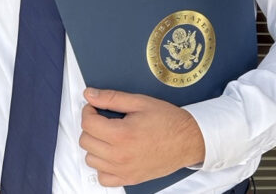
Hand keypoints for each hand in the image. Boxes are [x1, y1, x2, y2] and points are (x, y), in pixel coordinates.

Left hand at [79, 88, 204, 186]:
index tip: (95, 108)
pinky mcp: (130, 179)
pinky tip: (111, 154)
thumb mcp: (140, 102)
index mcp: (122, 134)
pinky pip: (103, 177)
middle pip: (85, 141)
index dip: (88, 110)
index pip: (87, 123)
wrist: (189, 140)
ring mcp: (124, 170)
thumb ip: (111, 98)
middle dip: (91, 126)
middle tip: (103, 120)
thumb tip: (90, 94)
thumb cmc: (169, 122)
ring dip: (95, 146)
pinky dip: (103, 166)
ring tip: (109, 136)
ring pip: (91, 159)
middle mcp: (120, 155)